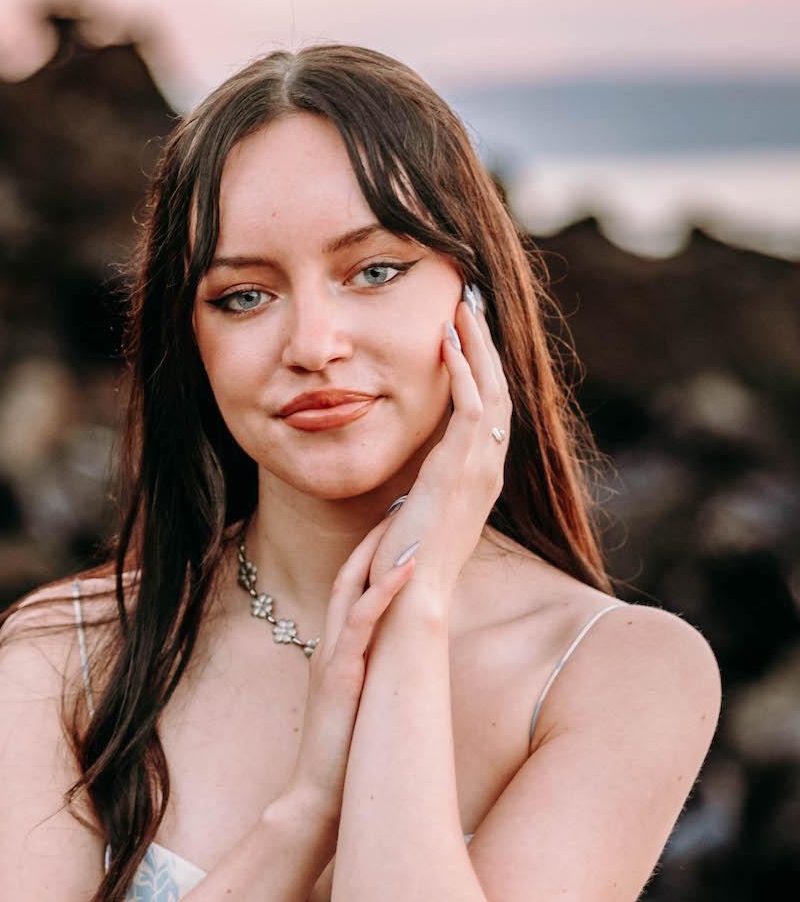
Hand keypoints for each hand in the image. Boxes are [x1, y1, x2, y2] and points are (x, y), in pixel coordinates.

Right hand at [283, 506, 416, 828]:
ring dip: (380, 549)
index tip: (402, 520)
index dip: (375, 551)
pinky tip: (408, 566)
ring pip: (353, 588)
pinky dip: (383, 590)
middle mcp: (331, 645)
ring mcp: (333, 657)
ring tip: (410, 516)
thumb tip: (396, 660)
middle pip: (351, 573)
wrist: (319, 799)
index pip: (355, 587)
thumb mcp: (363, 702)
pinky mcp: (340, 674)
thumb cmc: (344, 757)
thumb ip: (372, 674)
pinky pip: (362, 622)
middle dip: (377, 534)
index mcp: (338, 650)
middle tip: (406, 498)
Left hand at [366, 284, 512, 612]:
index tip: (466, 331)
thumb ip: (420, 495)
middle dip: (486, 343)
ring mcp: (480, 470)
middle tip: (472, 301)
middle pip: (498, 390)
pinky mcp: (461, 471)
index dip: (482, 367)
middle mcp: (488, 470)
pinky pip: (470, 408)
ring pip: (490, 390)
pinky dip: (462, 371)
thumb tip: (407, 489)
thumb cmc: (404, 568)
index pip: (489, 410)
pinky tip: (446, 342)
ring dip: (477, 346)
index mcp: (479, 479)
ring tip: (462, 306)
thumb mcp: (415, 518)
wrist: (410, 600)